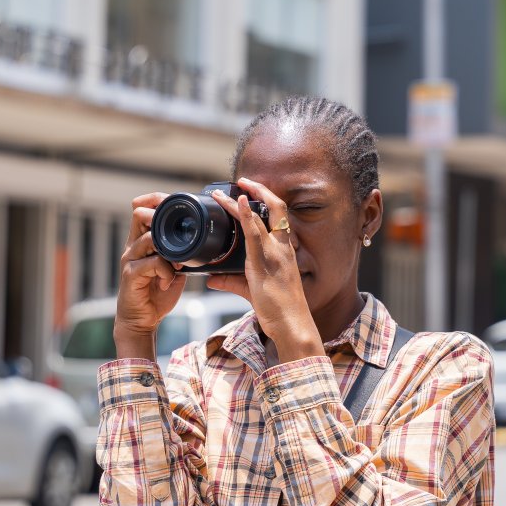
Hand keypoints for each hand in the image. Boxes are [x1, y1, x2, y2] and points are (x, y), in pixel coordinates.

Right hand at [114, 193, 187, 358]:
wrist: (141, 320)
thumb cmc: (156, 293)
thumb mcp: (172, 269)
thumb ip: (180, 254)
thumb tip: (200, 241)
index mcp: (141, 242)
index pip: (144, 211)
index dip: (156, 201)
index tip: (175, 203)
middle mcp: (133, 247)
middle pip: (140, 216)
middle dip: (161, 218)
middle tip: (178, 232)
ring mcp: (130, 259)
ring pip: (150, 239)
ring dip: (170, 250)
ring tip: (178, 264)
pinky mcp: (130, 274)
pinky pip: (151, 263)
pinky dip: (165, 270)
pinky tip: (168, 281)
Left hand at [206, 178, 323, 363]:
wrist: (293, 326)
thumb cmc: (279, 311)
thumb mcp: (253, 292)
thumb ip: (231, 282)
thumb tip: (212, 279)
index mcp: (283, 253)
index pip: (278, 219)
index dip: (266, 201)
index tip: (250, 191)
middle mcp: (283, 249)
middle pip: (277, 208)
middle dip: (261, 190)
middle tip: (243, 180)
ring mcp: (275, 254)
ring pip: (263, 216)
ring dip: (243, 200)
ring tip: (227, 189)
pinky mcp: (264, 262)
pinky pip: (254, 234)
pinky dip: (245, 215)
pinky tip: (237, 203)